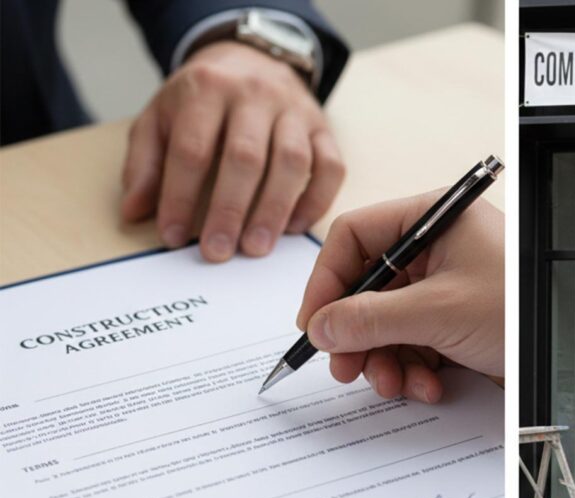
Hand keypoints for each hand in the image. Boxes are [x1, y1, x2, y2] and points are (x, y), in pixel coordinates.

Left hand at [121, 41, 344, 261]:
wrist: (251, 58)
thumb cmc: (202, 99)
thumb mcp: (160, 117)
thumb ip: (145, 163)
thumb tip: (135, 212)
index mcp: (206, 88)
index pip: (192, 148)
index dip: (181, 196)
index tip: (173, 236)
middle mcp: (254, 94)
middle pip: (245, 157)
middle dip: (230, 210)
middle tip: (218, 251)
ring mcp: (295, 110)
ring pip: (292, 162)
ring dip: (274, 210)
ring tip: (256, 248)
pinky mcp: (323, 128)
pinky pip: (331, 166)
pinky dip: (316, 201)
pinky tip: (295, 228)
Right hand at [297, 191, 503, 402]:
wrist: (564, 352)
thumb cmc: (516, 310)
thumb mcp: (437, 312)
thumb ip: (370, 318)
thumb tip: (319, 327)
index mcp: (433, 219)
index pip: (355, 237)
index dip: (328, 281)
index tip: (314, 325)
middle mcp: (436, 248)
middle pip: (368, 287)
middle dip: (358, 333)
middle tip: (347, 368)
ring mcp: (445, 287)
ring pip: (386, 321)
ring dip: (384, 359)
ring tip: (394, 384)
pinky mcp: (453, 321)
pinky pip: (412, 342)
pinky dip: (411, 368)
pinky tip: (426, 387)